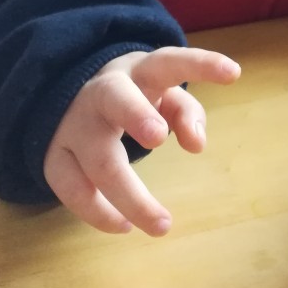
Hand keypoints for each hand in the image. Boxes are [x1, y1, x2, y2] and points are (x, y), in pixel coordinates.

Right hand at [43, 47, 240, 235]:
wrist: (67, 100)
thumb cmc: (133, 98)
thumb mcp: (162, 95)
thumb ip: (187, 114)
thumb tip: (197, 144)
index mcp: (139, 72)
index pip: (170, 61)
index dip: (201, 65)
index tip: (233, 73)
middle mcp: (102, 92)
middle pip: (115, 99)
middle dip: (135, 115)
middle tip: (158, 138)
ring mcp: (73, 124)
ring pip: (95, 157)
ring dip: (128, 194)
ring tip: (161, 224)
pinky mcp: (53, 156)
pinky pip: (70, 188)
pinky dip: (96, 211)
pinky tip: (122, 226)